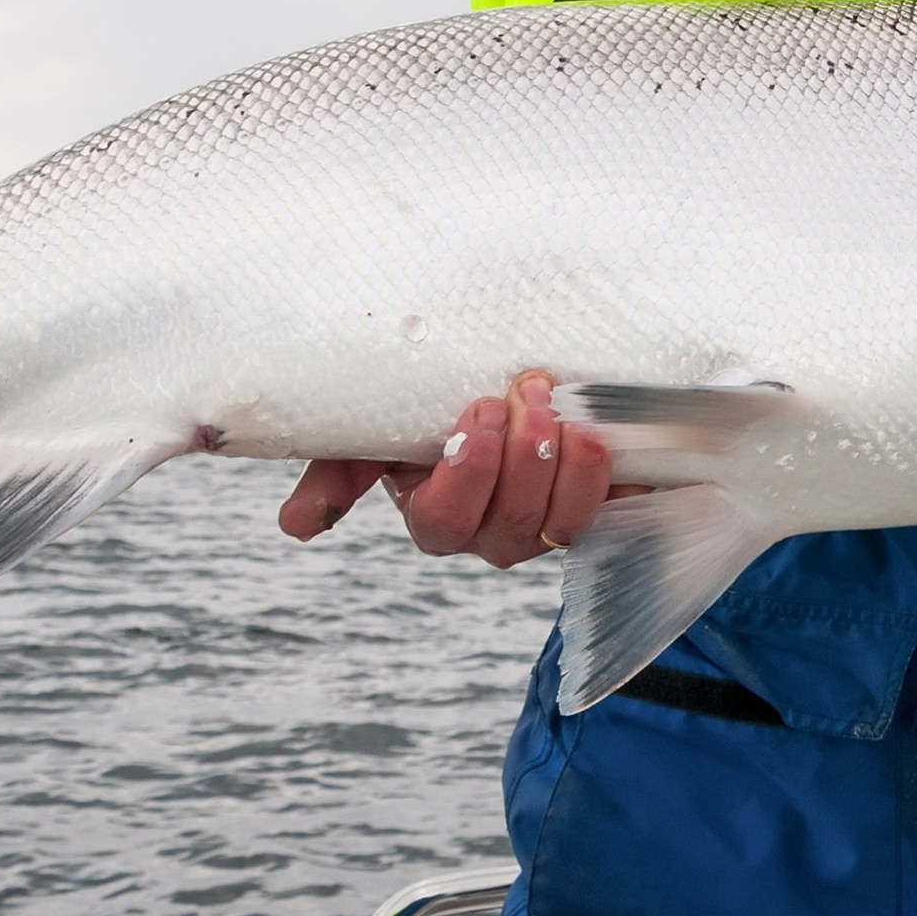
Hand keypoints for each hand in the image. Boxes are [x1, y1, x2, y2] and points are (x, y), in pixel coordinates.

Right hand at [275, 372, 640, 567]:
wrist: (505, 382)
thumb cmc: (430, 406)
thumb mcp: (379, 428)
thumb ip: (340, 468)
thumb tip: (296, 525)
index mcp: (437, 515)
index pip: (446, 520)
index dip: (467, 474)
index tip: (475, 411)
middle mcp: (493, 533)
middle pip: (511, 522)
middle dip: (523, 456)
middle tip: (528, 391)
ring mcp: (549, 525)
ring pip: (563, 523)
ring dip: (571, 466)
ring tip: (570, 410)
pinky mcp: (601, 507)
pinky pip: (617, 510)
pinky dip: (620, 478)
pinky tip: (615, 438)